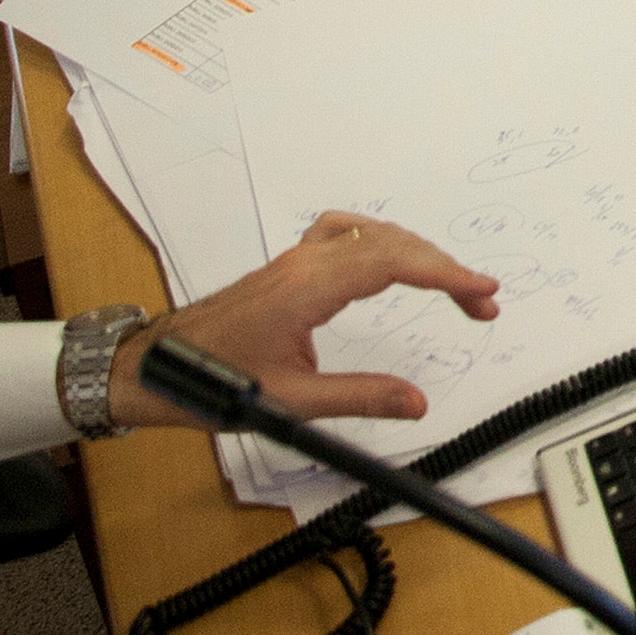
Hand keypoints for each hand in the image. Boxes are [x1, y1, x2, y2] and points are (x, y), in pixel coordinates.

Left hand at [108, 210, 499, 429]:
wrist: (152, 367)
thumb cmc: (212, 382)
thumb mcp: (290, 402)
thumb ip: (359, 398)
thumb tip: (417, 401)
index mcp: (309, 288)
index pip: (395, 263)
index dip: (447, 274)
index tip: (483, 291)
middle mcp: (306, 262)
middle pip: (393, 244)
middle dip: (445, 270)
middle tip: (481, 304)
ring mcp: (295, 259)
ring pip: (372, 233)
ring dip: (417, 252)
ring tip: (448, 283)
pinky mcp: (289, 266)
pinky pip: (347, 232)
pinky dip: (383, 240)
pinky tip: (390, 256)